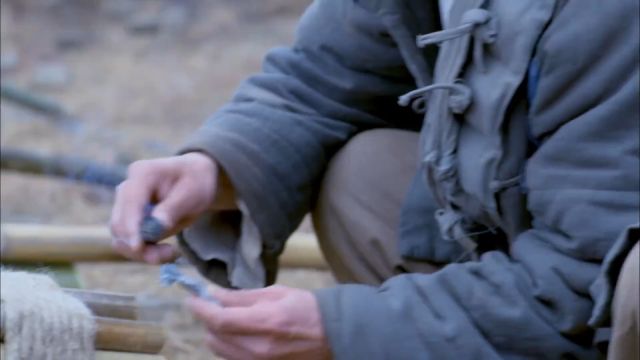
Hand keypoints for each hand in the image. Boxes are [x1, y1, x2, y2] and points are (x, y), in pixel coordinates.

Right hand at [110, 152, 220, 263]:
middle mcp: (126, 188)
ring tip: (173, 253)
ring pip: (121, 238)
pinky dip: (145, 251)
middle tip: (172, 254)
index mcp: (142, 174)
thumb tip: (154, 227)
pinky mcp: (127, 220)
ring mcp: (124, 205)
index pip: (130, 203)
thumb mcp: (192, 193)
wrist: (196, 180)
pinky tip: (167, 251)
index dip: (131, 227)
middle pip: (120, 224)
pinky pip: (128, 242)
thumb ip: (173, 209)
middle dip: (140, 246)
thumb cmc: (195, 183)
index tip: (138, 247)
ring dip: (143, 252)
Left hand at [188, 285, 330, 359]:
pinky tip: (239, 334)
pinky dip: (228, 346)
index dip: (200, 308)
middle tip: (213, 305)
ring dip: (217, 333)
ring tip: (229, 320)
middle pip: (214, 337)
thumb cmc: (305, 307)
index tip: (191, 298)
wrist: (332, 334)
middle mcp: (258, 348)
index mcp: (264, 323)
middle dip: (208, 319)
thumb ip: (242, 296)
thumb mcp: (275, 293)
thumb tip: (214, 295)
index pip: (219, 319)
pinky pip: (232, 359)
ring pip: (219, 350)